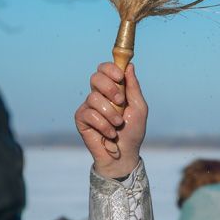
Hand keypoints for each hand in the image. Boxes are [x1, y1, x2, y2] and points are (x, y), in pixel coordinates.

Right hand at [75, 62, 147, 179]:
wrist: (124, 154)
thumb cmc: (133, 131)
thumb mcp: (139, 108)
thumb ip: (133, 87)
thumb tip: (129, 65)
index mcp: (113, 89)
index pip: (105, 69)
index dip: (110, 69)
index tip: (120, 77)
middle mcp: (99, 95)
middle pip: (95, 77)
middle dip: (109, 88)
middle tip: (120, 101)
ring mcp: (88, 106)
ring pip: (94, 98)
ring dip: (110, 113)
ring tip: (118, 125)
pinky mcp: (81, 119)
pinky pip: (89, 114)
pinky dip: (103, 125)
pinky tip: (110, 134)